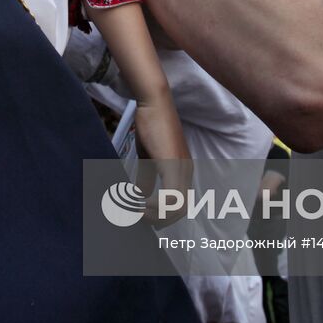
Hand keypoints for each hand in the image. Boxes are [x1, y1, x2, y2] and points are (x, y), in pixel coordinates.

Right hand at [133, 104, 193, 220]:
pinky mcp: (172, 165)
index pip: (181, 205)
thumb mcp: (148, 157)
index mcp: (183, 171)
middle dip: (159, 219)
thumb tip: (140, 195)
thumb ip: (146, 177)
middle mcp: (186, 172)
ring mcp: (181, 169)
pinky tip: (140, 202)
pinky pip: (171, 197)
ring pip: (178, 208)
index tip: (142, 215)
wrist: (154, 103)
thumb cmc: (151, 125)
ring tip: (136, 210)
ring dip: (155, 214)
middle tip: (138, 217)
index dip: (163, 215)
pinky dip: (155, 206)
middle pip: (182, 211)